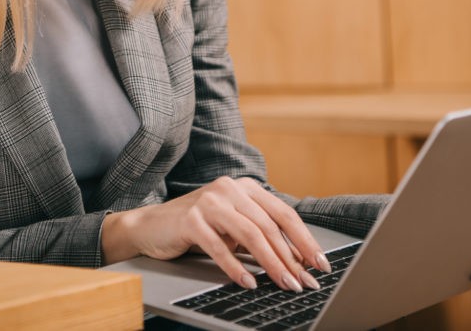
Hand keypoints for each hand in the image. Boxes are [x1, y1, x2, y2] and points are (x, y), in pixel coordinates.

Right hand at [101, 176, 331, 290]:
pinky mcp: (191, 219)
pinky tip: (249, 283)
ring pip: (250, 234)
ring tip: (284, 283)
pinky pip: (219, 247)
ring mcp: (209, 201)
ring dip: (271, 263)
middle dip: (291, 257)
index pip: (283, 213)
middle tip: (304, 281)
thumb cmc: (197, 227)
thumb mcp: (232, 226)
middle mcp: (229, 188)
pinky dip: (236, 268)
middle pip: (269, 225)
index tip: (320, 263)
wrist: (151, 226)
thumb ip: (260, 234)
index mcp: (245, 187)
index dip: (304, 239)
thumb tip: (297, 261)